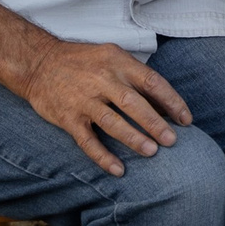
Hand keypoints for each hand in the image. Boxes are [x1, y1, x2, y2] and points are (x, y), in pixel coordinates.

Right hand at [11, 39, 192, 176]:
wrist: (38, 62)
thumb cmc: (83, 61)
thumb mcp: (112, 56)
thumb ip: (136, 76)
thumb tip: (165, 103)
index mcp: (118, 62)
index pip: (151, 81)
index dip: (171, 101)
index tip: (185, 119)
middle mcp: (102, 79)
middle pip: (134, 103)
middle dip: (155, 123)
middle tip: (172, 140)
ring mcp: (84, 99)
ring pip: (112, 122)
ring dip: (133, 138)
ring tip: (152, 152)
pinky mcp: (68, 117)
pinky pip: (87, 140)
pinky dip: (103, 156)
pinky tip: (118, 169)